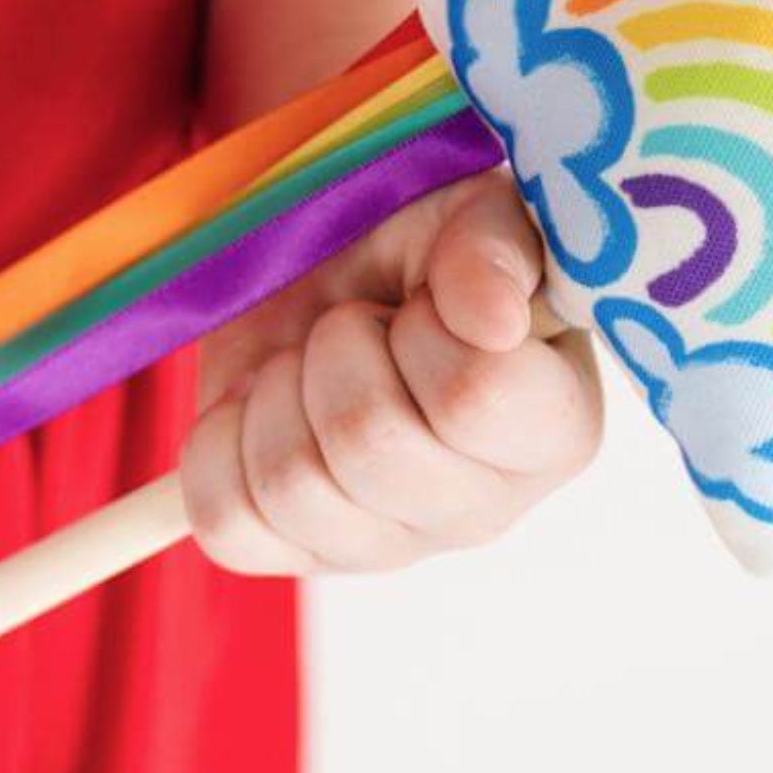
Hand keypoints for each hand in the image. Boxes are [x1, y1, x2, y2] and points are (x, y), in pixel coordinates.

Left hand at [182, 173, 601, 573]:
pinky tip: (259, 409)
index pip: (474, 394)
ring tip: (308, 365)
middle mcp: (481, 509)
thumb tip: (492, 319)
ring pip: (290, 483)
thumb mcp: (466, 215)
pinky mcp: (298, 556)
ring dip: (278, 390)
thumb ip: (493, 247)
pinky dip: (219, 445)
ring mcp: (387, 549)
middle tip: (353, 324)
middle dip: (339, 348)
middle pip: (370, 440)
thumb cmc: (413, 252)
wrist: (324, 276)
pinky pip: (227, 523)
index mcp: (553, 429)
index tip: (423, 300)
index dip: (426, 325)